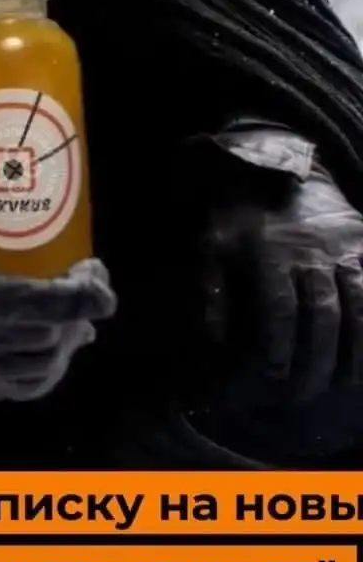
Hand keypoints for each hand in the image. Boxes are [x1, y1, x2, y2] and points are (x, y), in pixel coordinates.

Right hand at [0, 233, 116, 400]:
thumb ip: (18, 222)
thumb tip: (82, 263)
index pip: (2, 300)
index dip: (57, 298)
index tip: (93, 273)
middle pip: (23, 337)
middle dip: (72, 313)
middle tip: (93, 283)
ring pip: (30, 367)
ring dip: (69, 337)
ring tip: (83, 308)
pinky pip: (23, 387)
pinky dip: (56, 365)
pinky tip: (70, 337)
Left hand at [200, 155, 362, 402]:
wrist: (279, 166)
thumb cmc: (240, 216)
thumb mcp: (213, 245)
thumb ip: (212, 291)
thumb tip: (215, 340)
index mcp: (271, 253)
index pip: (279, 309)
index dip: (279, 348)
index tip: (275, 380)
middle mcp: (313, 252)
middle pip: (323, 315)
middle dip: (318, 362)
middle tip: (307, 396)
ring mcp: (345, 248)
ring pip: (360, 303)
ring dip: (356, 349)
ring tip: (347, 384)